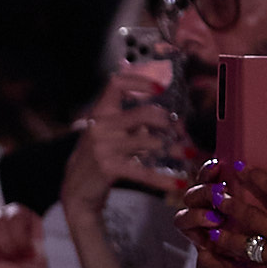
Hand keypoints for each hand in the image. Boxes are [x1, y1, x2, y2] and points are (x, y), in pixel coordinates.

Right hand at [61, 73, 188, 212]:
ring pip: (151, 142)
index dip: (140, 81)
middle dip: (168, 122)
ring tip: (189, 153)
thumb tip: (164, 106)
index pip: (117, 84)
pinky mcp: (110, 168)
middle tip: (180, 130)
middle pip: (144, 113)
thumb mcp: (106, 130)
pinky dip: (164, 179)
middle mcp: (100, 126)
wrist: (76, 186)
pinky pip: (144, 172)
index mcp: (100, 112)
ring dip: (174, 148)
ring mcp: (104, 147)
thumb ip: (130, 117)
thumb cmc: (97, 155)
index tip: (161, 88)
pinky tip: (179, 183)